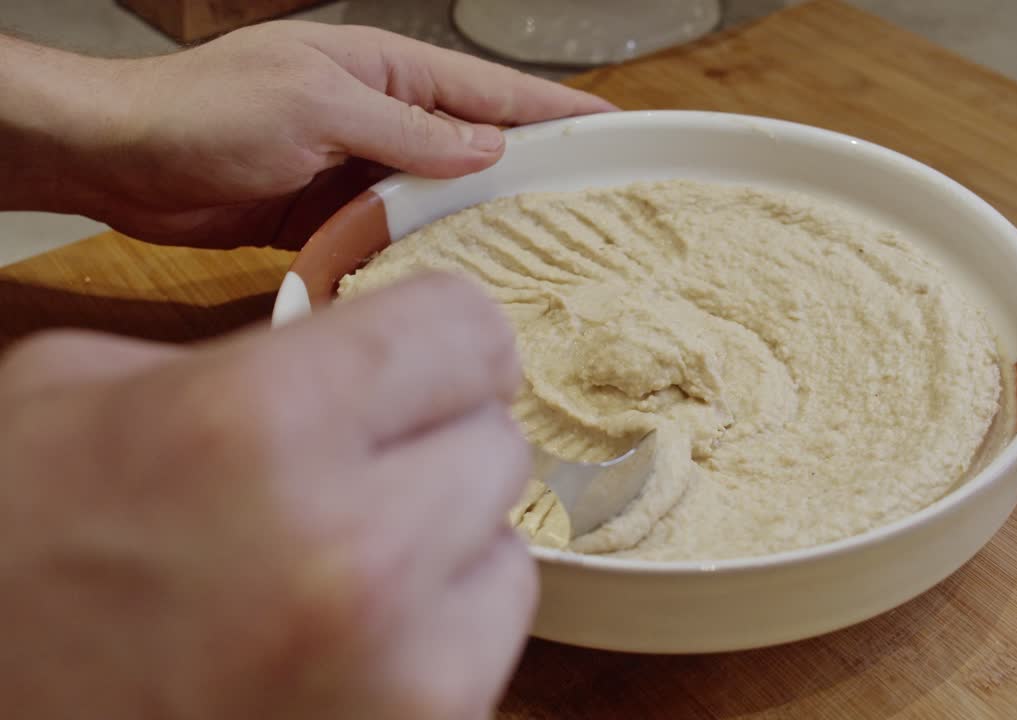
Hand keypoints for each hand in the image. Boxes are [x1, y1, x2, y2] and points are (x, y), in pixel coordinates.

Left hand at [0, 22, 613, 248]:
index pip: (495, 93)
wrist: (122, 159)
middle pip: (481, 149)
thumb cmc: (205, 111)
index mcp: (389, 71)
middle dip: (537, 174)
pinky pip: (400, 234)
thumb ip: (408, 130)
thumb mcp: (317, 105)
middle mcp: (385, 118)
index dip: (558, 112)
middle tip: (597, 208)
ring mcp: (362, 167)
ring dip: (486, 222)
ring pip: (444, 198)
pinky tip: (459, 278)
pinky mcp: (335, 214)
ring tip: (546, 253)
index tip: (617, 130)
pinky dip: (428, 254)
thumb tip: (490, 149)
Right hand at [0, 275, 533, 719]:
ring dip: (442, 541)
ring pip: (509, 543)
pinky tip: (349, 633)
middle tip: (351, 474)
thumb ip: (253, 352)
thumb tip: (374, 352)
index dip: (439, 340)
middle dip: (430, 444)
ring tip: (338, 564)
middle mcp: (346, 547)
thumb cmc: (18, 558)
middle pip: (496, 438)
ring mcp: (395, 660)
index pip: (464, 327)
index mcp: (254, 424)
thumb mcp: (85, 394)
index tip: (425, 361)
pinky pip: (491, 637)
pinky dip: (439, 627)